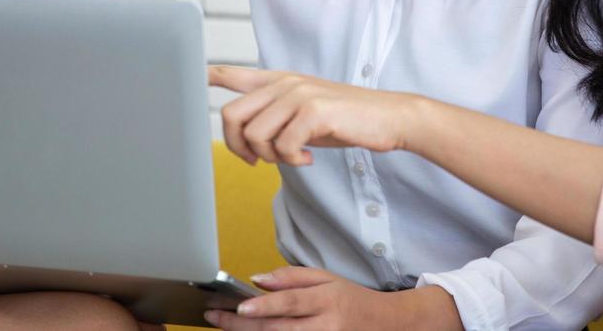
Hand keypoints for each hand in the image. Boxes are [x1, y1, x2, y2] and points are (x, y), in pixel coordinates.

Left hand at [204, 267, 457, 330]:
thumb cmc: (353, 299)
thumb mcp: (327, 278)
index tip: (240, 305)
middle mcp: (325, 326)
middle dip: (243, 324)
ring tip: (225, 327)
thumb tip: (259, 279)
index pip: (291, 302)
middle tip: (216, 317)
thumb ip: (293, 277)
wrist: (386, 325)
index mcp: (327, 300)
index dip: (265, 305)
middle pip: (278, 328)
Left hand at [208, 66, 420, 166]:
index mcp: (280, 81)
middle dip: (236, 146)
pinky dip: (292, 161)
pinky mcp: (313, 111)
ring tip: (293, 157)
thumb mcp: (305, 113)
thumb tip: (246, 138)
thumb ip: (276, 116)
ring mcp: (299, 95)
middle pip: (231, 115)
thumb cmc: (345, 119)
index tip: (195, 77)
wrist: (388, 117)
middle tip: (257, 160)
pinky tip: (308, 158)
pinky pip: (282, 147)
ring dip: (269, 157)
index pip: (236, 74)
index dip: (212, 77)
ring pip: (254, 135)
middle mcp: (285, 83)